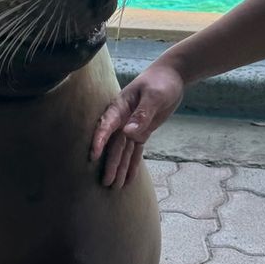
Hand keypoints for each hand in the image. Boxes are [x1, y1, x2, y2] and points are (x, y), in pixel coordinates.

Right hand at [90, 59, 185, 187]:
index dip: (100, 140)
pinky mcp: (141, 132)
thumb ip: (143, 114)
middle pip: (114, 144)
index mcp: (121, 107)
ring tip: (114, 186)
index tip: (93, 155)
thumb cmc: (161, 82)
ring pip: (123, 151)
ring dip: (119, 167)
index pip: (107, 125)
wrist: (171, 77)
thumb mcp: (155, 96)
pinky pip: (135, 151)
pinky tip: (128, 179)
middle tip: (106, 181)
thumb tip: (129, 132)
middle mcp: (122, 119)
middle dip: (110, 163)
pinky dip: (132, 164)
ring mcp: (131, 127)